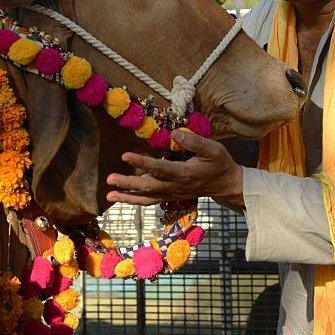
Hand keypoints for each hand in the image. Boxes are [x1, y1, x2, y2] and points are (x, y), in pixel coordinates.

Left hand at [106, 129, 244, 207]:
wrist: (225, 184)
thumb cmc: (219, 163)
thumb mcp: (213, 149)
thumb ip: (194, 141)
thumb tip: (173, 133)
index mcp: (185, 174)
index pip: (160, 168)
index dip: (142, 163)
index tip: (125, 155)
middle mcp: (175, 187)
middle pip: (148, 187)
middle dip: (128, 184)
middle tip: (109, 178)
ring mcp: (171, 194)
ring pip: (146, 198)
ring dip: (127, 196)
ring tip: (109, 194)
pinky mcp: (169, 196)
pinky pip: (150, 201)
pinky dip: (135, 201)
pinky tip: (121, 198)